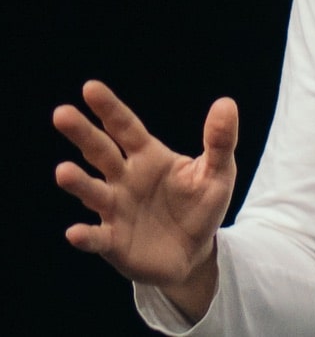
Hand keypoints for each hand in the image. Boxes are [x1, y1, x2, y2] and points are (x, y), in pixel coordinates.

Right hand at [53, 80, 237, 315]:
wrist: (195, 253)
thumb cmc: (201, 205)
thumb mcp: (218, 172)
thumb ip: (220, 140)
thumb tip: (226, 103)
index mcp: (148, 155)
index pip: (125, 126)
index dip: (109, 108)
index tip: (90, 88)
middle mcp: (125, 178)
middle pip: (100, 151)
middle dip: (82, 133)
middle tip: (61, 113)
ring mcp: (116, 209)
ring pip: (93, 192)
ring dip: (77, 183)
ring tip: (63, 171)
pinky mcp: (115, 243)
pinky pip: (98, 238)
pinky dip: (86, 236)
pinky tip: (75, 232)